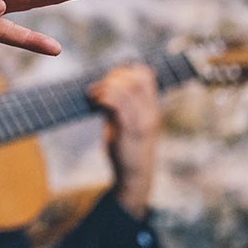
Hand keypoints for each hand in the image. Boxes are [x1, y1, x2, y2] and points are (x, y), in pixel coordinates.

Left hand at [88, 65, 159, 218]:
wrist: (134, 176)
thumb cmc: (128, 146)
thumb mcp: (131, 120)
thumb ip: (124, 102)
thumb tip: (108, 82)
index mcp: (152, 107)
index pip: (146, 75)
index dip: (126, 70)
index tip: (111, 79)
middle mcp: (150, 112)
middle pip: (135, 79)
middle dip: (113, 77)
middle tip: (99, 87)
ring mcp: (141, 121)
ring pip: (125, 90)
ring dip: (105, 87)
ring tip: (94, 95)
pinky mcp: (129, 131)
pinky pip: (117, 105)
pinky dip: (103, 98)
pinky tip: (95, 104)